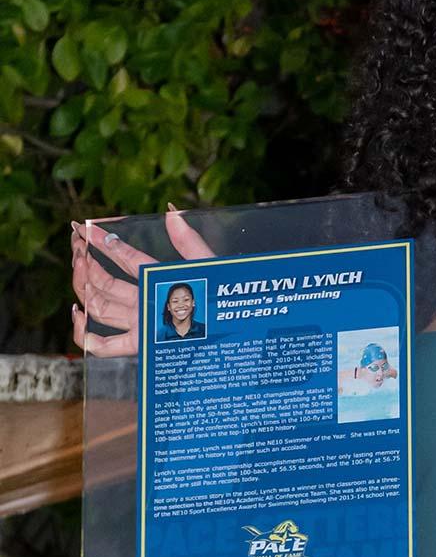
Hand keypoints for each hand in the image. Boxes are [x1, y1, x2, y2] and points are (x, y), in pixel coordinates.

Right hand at [71, 209, 213, 356]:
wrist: (237, 323)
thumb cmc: (227, 296)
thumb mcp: (208, 265)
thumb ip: (189, 241)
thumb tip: (172, 210)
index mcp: (158, 279)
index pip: (125, 257)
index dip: (102, 241)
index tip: (81, 226)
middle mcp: (144, 301)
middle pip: (104, 282)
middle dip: (86, 262)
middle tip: (76, 244)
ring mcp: (139, 322)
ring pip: (99, 306)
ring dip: (83, 285)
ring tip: (79, 262)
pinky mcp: (139, 344)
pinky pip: (103, 345)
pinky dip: (83, 334)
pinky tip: (78, 312)